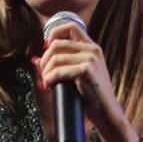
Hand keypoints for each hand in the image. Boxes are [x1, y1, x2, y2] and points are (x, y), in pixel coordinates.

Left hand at [34, 23, 136, 141]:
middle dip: (45, 60)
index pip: (71, 27)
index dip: (55, 33)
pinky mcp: (87, 71)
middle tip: (44, 75)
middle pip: (57, 44)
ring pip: (55, 58)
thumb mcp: (75, 76)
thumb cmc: (92, 97)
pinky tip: (50, 87)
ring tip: (47, 84)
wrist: (107, 114)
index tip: (46, 48)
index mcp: (92, 48)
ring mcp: (91, 59)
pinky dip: (50, 79)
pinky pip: (58, 71)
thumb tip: (35, 59)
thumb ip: (59, 65)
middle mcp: (93, 50)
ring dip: (46, 73)